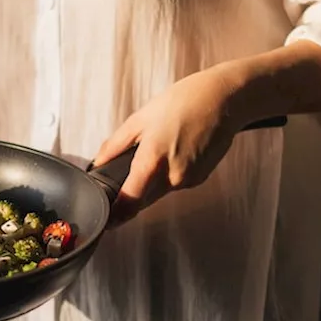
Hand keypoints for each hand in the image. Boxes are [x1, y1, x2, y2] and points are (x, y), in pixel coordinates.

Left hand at [91, 66, 247, 225]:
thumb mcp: (141, 118)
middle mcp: (172, 175)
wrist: (223, 100)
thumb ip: (115, 144)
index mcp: (153, 160)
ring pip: (161, 190)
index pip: (130, 200)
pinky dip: (171, 173)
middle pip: (144, 198)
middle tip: (132, 168)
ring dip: (154, 179)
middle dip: (134, 191)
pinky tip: (177, 150)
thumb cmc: (184, 102)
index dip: (116, 215)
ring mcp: (188, 179)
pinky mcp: (200, 178)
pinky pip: (177, 183)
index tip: (107, 220)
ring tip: (163, 147)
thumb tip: (98, 162)